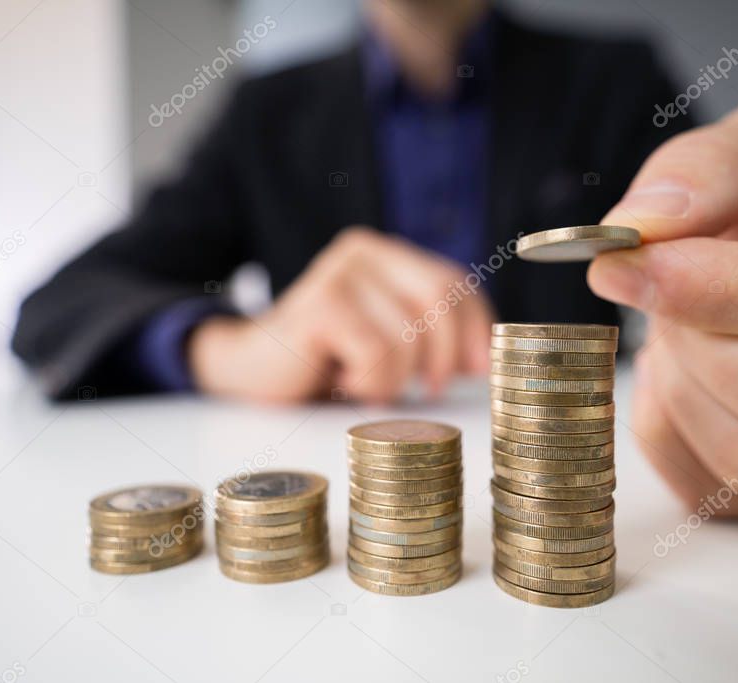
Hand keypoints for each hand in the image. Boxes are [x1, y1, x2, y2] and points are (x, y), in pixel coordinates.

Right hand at [188, 226, 493, 403]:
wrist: (250, 371)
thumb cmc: (325, 360)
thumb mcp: (387, 339)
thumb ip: (431, 332)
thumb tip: (488, 361)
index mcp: (385, 253)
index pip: (456, 284)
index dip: (477, 331)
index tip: (481, 373)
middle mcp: (363, 251)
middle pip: (440, 302)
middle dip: (443, 357)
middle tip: (428, 391)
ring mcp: (340, 274)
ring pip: (410, 337)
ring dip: (394, 379)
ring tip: (361, 380)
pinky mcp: (321, 305)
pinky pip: (378, 354)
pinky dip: (369, 383)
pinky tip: (341, 379)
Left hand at [588, 97, 737, 515]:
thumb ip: (713, 167)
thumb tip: (645, 224)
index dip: (730, 289)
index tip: (632, 266)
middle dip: (702, 343)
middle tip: (664, 287)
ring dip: (682, 383)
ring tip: (685, 323)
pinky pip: (715, 490)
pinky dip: (670, 424)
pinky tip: (690, 371)